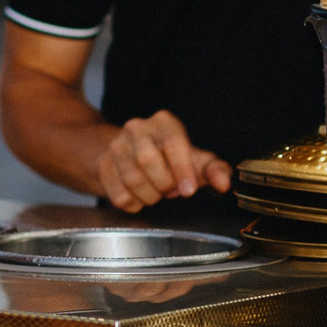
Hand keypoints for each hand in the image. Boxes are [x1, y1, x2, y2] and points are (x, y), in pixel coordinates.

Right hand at [87, 111, 230, 211]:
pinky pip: (119, 194)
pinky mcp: (102, 165)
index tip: (188, 190)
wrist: (133, 158)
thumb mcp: (195, 160)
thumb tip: (224, 183)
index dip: (181, 169)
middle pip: (147, 160)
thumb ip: (214, 170)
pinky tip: (140, 197)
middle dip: (163, 184)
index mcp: (163, 122)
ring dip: (149, 196)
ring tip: (156, 193)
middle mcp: (137, 128)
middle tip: (170, 190)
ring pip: (131, 179)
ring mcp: (116, 146)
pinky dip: (134, 203)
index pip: (172, 142)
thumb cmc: (170, 159)